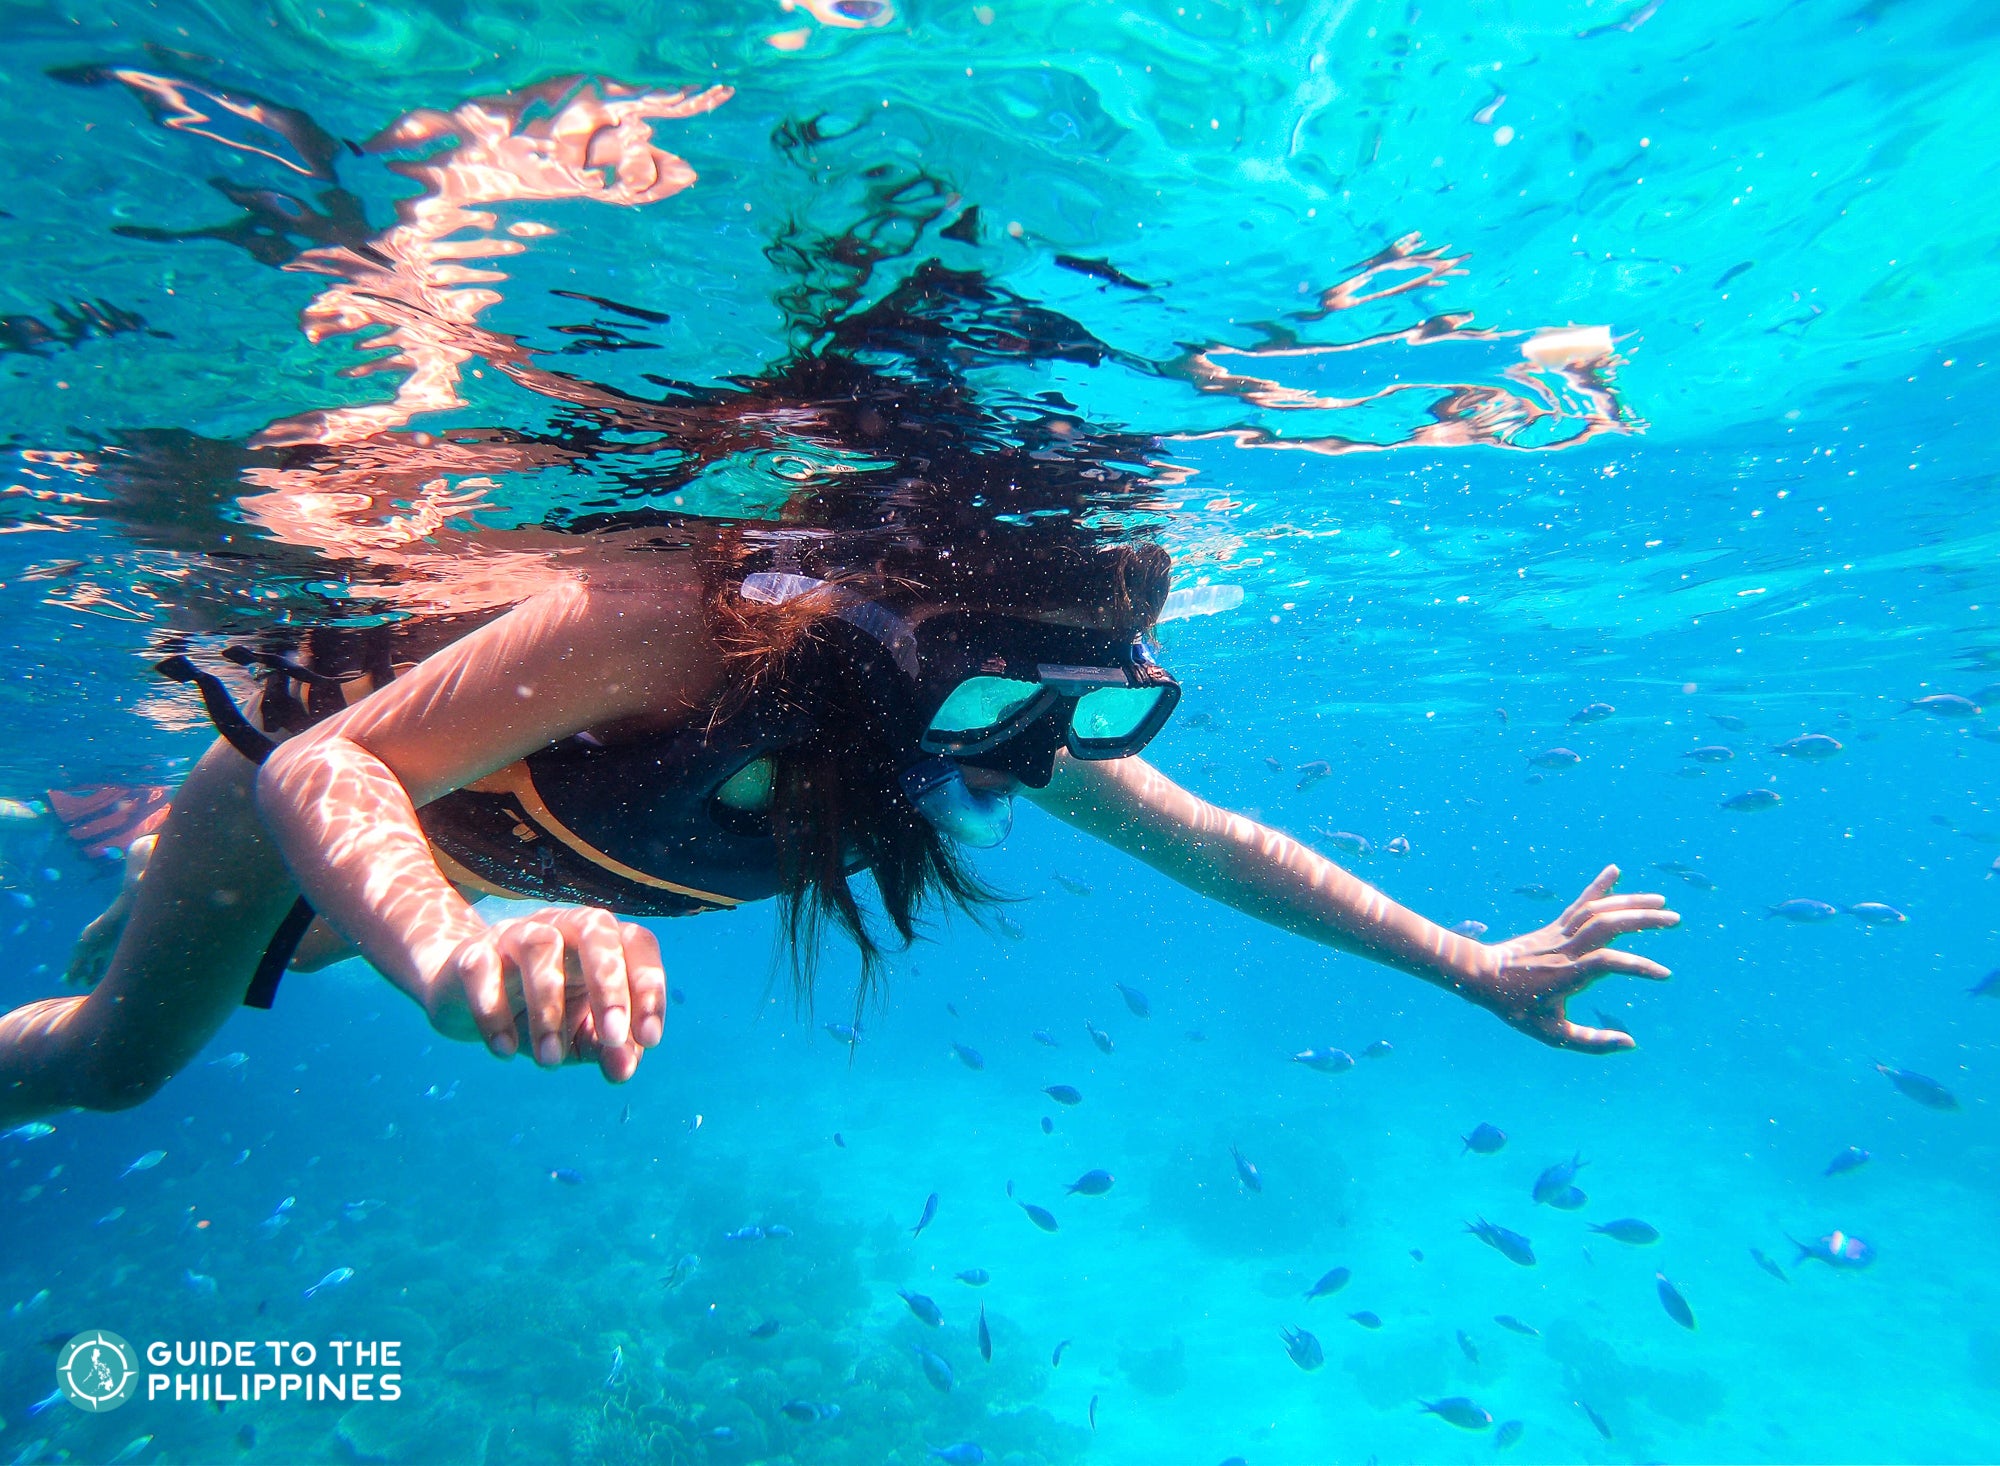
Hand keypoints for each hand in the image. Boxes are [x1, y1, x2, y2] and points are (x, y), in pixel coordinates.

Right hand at [426, 906, 666, 1081]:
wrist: (468, 999)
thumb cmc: (546, 1013)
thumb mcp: (583, 1036)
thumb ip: (609, 1049)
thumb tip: (622, 1070)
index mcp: (601, 941)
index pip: (637, 943)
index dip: (649, 987)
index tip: (649, 1039)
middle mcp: (563, 926)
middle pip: (595, 928)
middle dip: (609, 984)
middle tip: (613, 1038)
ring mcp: (516, 934)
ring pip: (540, 947)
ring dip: (549, 1008)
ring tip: (550, 1060)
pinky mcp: (473, 954)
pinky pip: (482, 969)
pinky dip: (493, 1011)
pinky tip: (505, 1050)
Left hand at [1458, 866, 1677, 1051]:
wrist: (1481, 976)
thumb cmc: (1516, 1008)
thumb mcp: (1551, 1035)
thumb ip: (1591, 1042)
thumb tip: (1630, 1044)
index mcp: (1566, 975)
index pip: (1607, 963)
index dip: (1637, 966)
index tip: (1665, 974)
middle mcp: (1565, 949)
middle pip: (1606, 925)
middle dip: (1643, 920)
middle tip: (1675, 919)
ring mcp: (1559, 933)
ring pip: (1596, 910)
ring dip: (1629, 901)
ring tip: (1661, 900)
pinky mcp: (1555, 925)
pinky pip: (1579, 903)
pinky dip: (1598, 886)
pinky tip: (1614, 870)